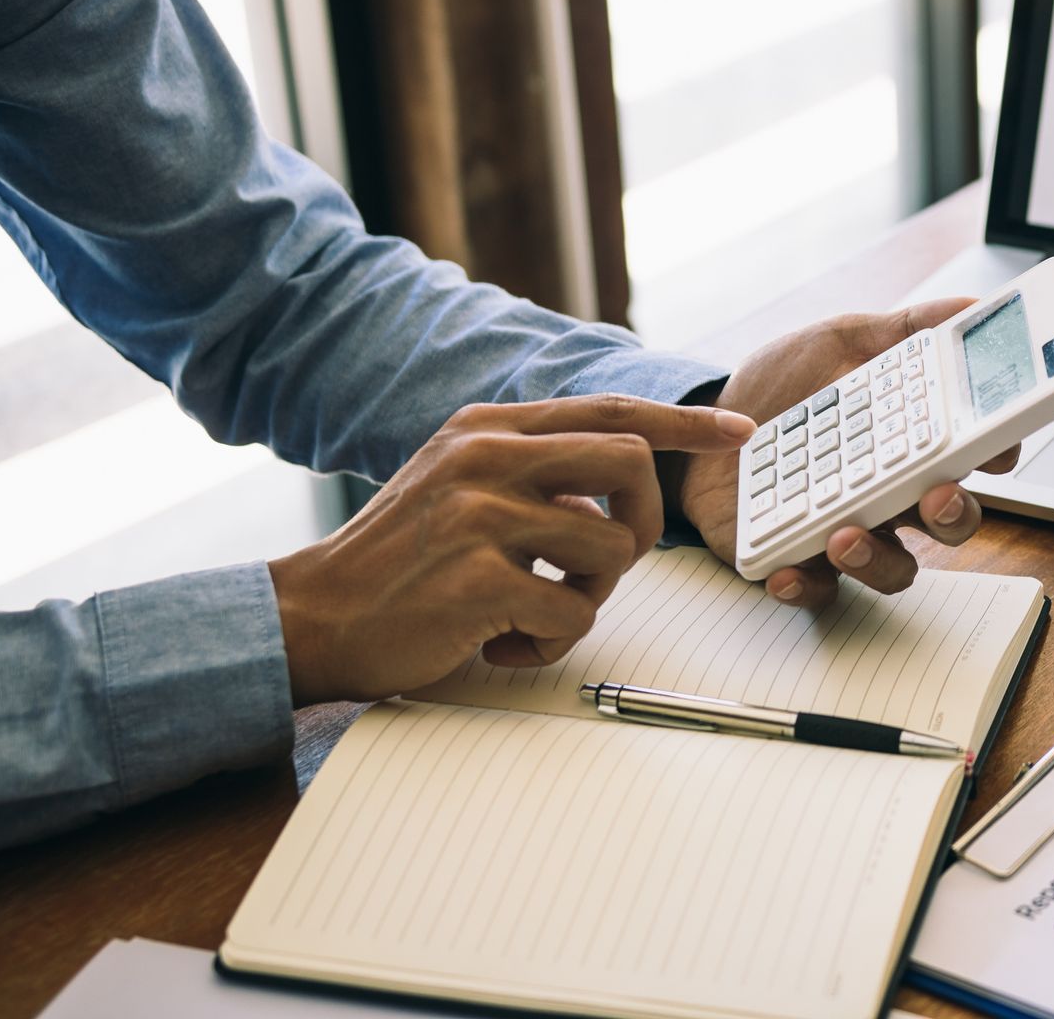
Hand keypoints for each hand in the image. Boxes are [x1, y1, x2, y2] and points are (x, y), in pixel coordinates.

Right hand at [269, 394, 753, 703]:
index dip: (685, 424)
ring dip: (589, 597)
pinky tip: (500, 641)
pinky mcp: (477, 578)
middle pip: (632, 464)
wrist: (314, 617)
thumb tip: (623, 477)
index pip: (612, 410)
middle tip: (602, 568)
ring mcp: (481, 514)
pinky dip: (549, 643)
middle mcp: (487, 456)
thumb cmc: (400, 562)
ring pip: (610, 548)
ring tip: (534, 611)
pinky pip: (572, 614)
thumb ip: (534, 466)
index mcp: (490, 428)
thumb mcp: (461, 482)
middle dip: (640, 526)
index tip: (739, 432)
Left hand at [676, 299, 1020, 605]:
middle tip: (938, 495)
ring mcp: (849, 530)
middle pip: (950, 518)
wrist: (700, 426)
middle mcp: (890, 492)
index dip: (998, 453)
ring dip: (879, 559)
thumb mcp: (838, 342)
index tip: (998, 445)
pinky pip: (818, 590)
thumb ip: (901, 328)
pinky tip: (787, 569)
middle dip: (955, 514)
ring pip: (894, 566)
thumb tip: (966, 306)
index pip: (973, 454)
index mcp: (910, 440)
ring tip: (844, 533)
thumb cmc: (780, 390)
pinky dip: (806, 584)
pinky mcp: (799, 559)